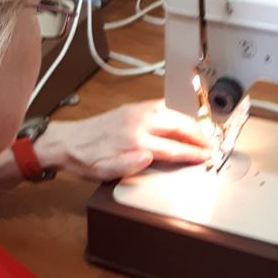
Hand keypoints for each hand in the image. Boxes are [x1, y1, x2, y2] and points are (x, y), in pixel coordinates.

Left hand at [36, 100, 211, 180]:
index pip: (173, 147)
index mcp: (135, 140)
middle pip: (177, 126)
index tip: (206, 156)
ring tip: (201, 132)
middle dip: (198, 135)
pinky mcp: (131, 109)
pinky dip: (175, 113)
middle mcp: (138, 123)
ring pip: (171, 113)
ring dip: (189, 123)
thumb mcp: (105, 170)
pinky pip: (160, 107)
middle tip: (211, 144)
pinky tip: (179, 118)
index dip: (193, 153)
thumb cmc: (85, 159)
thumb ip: (129, 164)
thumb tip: (151, 156)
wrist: (66, 142)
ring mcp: (135, 113)